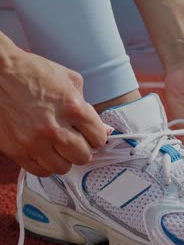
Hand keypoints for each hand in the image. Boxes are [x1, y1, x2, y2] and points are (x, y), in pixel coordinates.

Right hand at [0, 34, 108, 175]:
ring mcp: (34, 142)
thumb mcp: (69, 80)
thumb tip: (105, 130)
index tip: (89, 133)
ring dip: (64, 158)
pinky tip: (44, 151)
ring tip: (58, 146)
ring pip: (63, 168)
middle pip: (83, 156)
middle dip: (82, 148)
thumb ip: (89, 107)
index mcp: (72, 107)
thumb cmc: (33, 72)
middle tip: (75, 140)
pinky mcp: (17, 151)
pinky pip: (40, 171)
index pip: (98, 138)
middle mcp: (54, 128)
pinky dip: (45, 164)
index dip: (96, 136)